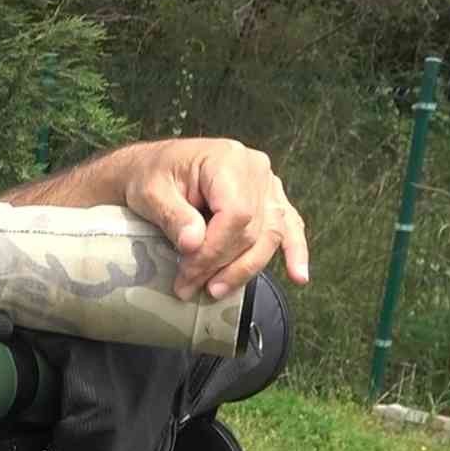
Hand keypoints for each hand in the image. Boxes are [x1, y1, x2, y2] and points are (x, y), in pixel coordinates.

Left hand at [119, 139, 308, 300]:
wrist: (152, 168)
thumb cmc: (150, 177)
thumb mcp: (151, 194)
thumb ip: (174, 217)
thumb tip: (194, 244)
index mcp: (227, 160)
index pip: (236, 214)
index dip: (215, 250)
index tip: (188, 272)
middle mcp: (254, 169)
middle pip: (253, 229)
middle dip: (222, 265)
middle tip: (190, 287)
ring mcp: (266, 183)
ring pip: (270, 235)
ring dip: (246, 268)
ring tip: (217, 290)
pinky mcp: (268, 198)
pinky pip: (288, 226)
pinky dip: (294, 251)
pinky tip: (299, 275)